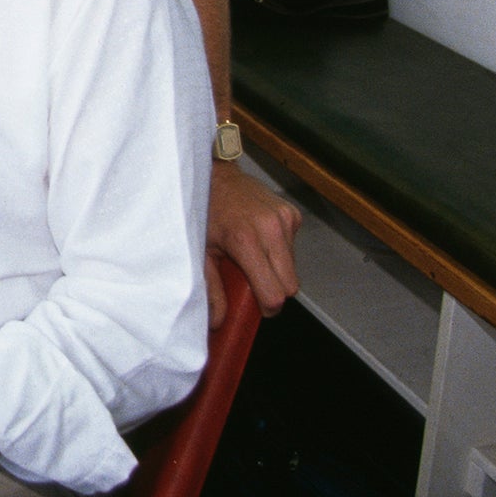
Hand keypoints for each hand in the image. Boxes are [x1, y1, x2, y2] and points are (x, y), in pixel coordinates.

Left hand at [206, 159, 300, 324]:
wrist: (214, 175)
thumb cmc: (204, 211)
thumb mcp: (201, 252)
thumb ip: (211, 289)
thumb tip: (218, 321)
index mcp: (245, 240)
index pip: (274, 292)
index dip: (268, 306)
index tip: (258, 305)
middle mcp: (270, 228)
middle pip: (290, 285)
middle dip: (275, 291)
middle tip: (255, 284)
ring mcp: (284, 219)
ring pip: (293, 267)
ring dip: (278, 270)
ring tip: (253, 256)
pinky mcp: (292, 213)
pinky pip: (293, 246)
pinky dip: (280, 250)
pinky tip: (260, 239)